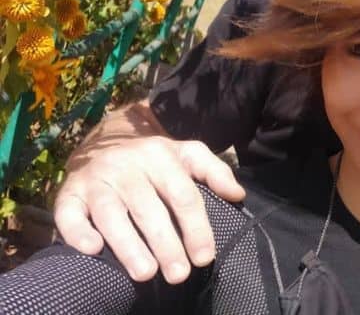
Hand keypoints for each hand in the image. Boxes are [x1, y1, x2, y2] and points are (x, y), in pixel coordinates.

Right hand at [53, 101, 245, 283]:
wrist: (106, 138)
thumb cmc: (155, 158)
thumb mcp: (188, 153)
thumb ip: (215, 171)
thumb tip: (238, 195)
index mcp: (160, 156)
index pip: (183, 196)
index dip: (196, 228)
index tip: (204, 257)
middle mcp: (127, 167)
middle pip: (149, 209)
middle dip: (166, 244)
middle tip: (179, 275)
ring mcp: (96, 179)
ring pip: (111, 214)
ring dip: (128, 245)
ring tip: (146, 273)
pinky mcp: (68, 193)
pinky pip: (69, 214)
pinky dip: (77, 232)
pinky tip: (93, 250)